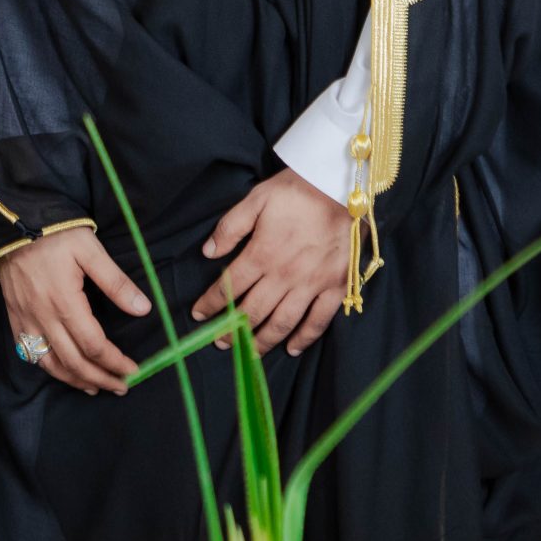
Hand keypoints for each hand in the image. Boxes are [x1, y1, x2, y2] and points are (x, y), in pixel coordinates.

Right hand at [0, 226, 151, 394]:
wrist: (13, 224)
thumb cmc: (55, 234)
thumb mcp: (90, 250)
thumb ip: (116, 282)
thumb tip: (143, 308)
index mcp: (65, 303)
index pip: (94, 345)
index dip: (115, 362)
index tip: (132, 369)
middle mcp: (43, 318)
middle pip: (74, 362)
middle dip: (100, 378)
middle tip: (120, 386)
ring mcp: (26, 321)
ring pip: (51, 364)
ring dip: (75, 380)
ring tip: (95, 387)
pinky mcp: (15, 318)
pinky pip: (30, 354)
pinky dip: (50, 369)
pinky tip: (63, 371)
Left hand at [191, 170, 351, 358]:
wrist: (341, 186)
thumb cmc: (297, 190)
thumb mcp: (257, 199)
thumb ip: (230, 227)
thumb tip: (208, 252)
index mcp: (261, 254)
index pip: (229, 287)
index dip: (210, 303)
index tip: (198, 314)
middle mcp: (283, 276)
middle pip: (252, 312)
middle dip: (232, 330)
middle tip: (220, 342)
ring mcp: (311, 284)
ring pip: (282, 323)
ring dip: (262, 341)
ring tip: (248, 354)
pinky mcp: (335, 287)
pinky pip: (318, 321)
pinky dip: (304, 338)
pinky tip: (292, 348)